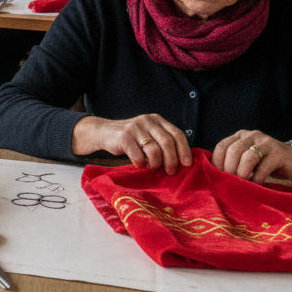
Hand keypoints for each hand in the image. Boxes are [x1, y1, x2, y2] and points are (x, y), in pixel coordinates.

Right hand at [72, 113, 192, 174]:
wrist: (104, 132)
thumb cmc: (131, 138)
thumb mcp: (149, 134)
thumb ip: (163, 141)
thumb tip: (183, 161)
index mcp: (157, 120)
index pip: (177, 134)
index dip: (184, 150)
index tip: (186, 164)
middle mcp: (147, 121)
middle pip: (167, 143)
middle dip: (171, 160)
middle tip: (170, 172)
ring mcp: (135, 127)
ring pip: (154, 150)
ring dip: (156, 163)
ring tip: (152, 167)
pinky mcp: (123, 137)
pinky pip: (138, 156)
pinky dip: (141, 164)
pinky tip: (139, 164)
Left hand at [212, 130, 291, 184]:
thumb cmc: (266, 163)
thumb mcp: (247, 159)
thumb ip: (233, 162)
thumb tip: (215, 176)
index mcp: (240, 136)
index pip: (222, 146)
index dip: (217, 162)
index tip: (217, 176)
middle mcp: (251, 136)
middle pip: (233, 150)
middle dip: (229, 169)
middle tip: (230, 183)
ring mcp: (266, 143)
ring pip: (248, 156)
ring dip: (242, 173)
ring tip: (242, 184)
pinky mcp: (278, 153)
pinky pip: (263, 166)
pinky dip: (257, 178)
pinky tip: (256, 185)